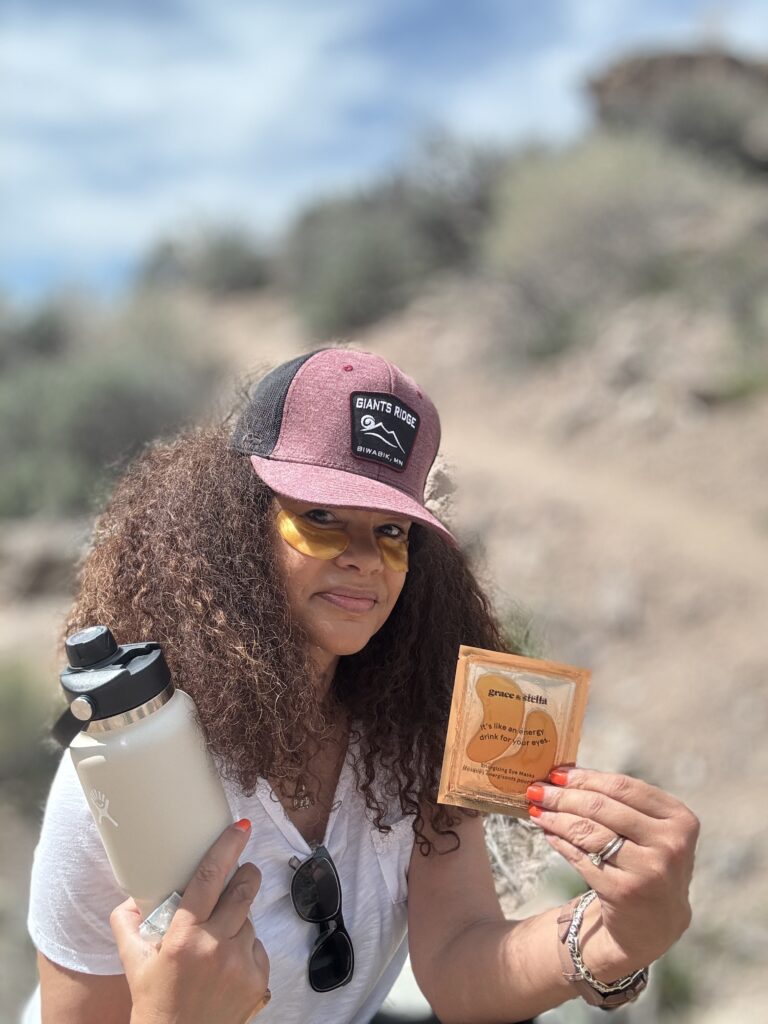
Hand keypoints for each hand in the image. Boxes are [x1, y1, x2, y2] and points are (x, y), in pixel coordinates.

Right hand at [110, 819, 269, 1023]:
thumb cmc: (155, 1004)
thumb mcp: (134, 964)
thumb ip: (126, 925)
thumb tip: (129, 899)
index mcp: (185, 936)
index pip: (209, 878)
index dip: (226, 848)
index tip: (240, 828)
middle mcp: (216, 946)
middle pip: (244, 891)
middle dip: (246, 875)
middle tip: (242, 871)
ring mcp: (241, 963)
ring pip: (250, 921)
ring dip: (240, 920)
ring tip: (220, 937)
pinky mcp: (258, 979)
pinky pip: (257, 947)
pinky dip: (246, 947)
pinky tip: (228, 962)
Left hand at [526, 767, 699, 971]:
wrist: (656, 924)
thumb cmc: (648, 862)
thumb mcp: (651, 830)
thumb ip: (621, 803)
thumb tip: (566, 775)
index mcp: (680, 820)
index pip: (623, 787)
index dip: (586, 777)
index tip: (557, 773)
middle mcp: (670, 845)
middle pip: (602, 807)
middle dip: (563, 796)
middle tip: (537, 789)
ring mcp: (648, 871)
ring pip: (588, 832)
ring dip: (555, 818)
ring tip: (536, 809)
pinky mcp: (624, 893)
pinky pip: (580, 858)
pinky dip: (559, 842)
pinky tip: (547, 833)